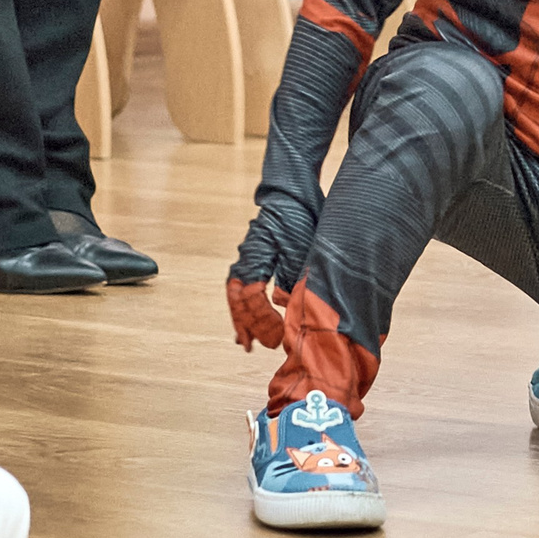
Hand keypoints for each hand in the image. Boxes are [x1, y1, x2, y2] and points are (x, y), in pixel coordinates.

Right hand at [229, 194, 317, 350]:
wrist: (294, 191)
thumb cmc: (298, 216)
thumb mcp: (300, 251)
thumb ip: (291, 280)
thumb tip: (284, 307)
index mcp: (253, 260)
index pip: (250, 300)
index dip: (261, 323)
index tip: (274, 339)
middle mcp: (246, 260)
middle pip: (238, 299)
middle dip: (244, 324)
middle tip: (249, 346)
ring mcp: (250, 257)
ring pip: (239, 294)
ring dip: (243, 316)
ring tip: (244, 338)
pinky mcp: (258, 254)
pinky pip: (248, 284)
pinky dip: (249, 303)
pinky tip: (257, 313)